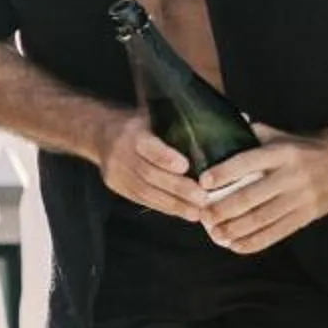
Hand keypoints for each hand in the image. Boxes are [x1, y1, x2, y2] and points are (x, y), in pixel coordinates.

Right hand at [91, 109, 209, 224]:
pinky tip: (183, 213)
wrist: (101, 133)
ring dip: (174, 204)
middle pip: (149, 174)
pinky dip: (165, 207)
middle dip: (177, 188)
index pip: (148, 147)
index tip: (186, 166)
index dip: (165, 157)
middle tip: (202, 197)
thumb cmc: (139, 124)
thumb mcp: (154, 114)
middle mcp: (122, 153)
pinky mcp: (118, 186)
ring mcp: (117, 172)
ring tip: (197, 212)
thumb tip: (226, 123)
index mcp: (132, 132)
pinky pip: (142, 200)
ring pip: (146, 191)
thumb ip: (181, 121)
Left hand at [197, 123, 327, 254]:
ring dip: (236, 229)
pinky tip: (236, 245)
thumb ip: (251, 135)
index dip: (225, 172)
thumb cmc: (300, 149)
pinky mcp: (309, 215)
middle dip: (225, 208)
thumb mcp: (279, 136)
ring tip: (216, 234)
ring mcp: (303, 197)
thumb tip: (218, 128)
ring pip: (264, 217)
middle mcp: (293, 175)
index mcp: (282, 153)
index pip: (249, 162)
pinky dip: (255, 241)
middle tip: (204, 216)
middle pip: (253, 195)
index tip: (203, 182)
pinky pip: (279, 232)